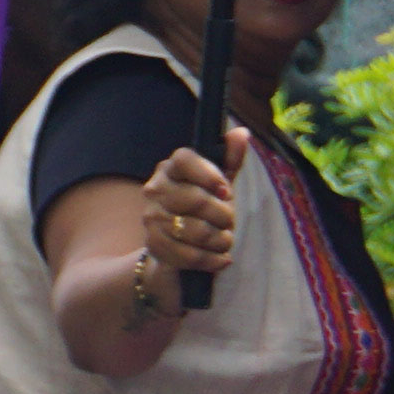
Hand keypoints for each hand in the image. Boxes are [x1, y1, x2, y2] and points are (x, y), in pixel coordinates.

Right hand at [146, 132, 248, 287]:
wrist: (176, 248)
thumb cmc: (202, 211)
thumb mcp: (218, 184)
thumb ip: (230, 159)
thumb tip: (242, 133)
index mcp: (171, 168)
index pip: (185, 159)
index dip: (209, 174)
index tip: (226, 190)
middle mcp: (155, 189)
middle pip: (197, 199)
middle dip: (224, 215)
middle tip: (229, 221)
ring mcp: (151, 218)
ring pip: (197, 230)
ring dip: (221, 240)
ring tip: (224, 240)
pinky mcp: (154, 245)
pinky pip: (190, 255)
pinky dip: (212, 260)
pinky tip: (220, 259)